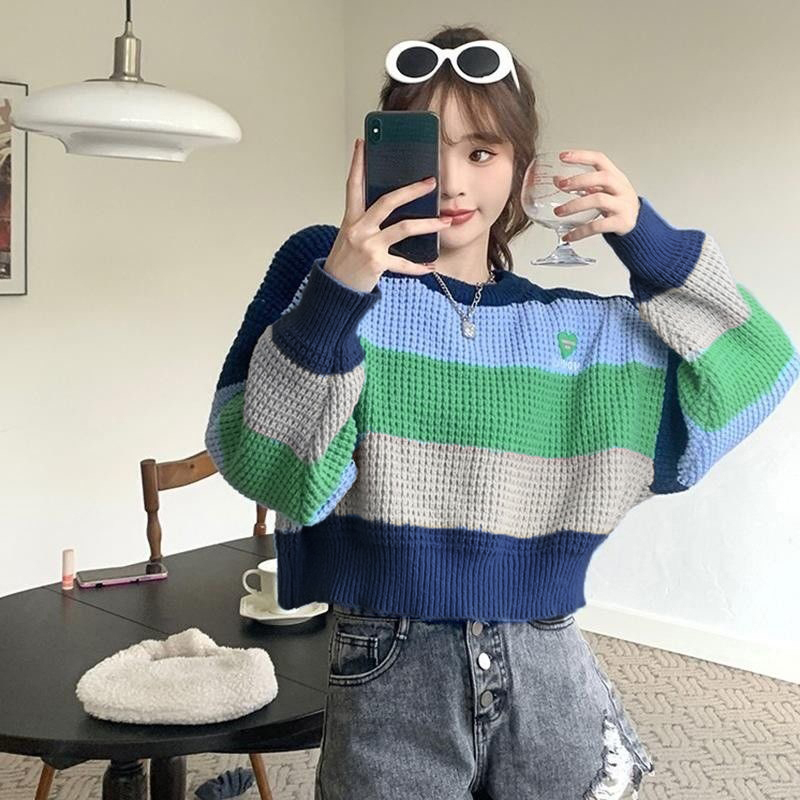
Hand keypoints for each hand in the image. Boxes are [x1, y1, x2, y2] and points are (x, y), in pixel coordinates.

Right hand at [323, 138, 452, 292]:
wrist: (335, 290)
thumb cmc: (345, 262)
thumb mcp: (351, 236)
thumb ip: (367, 221)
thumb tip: (394, 208)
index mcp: (351, 218)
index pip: (353, 184)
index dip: (358, 163)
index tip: (364, 143)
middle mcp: (358, 229)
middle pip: (387, 201)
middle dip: (411, 190)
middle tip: (431, 182)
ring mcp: (368, 246)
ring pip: (403, 228)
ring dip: (428, 224)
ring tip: (445, 222)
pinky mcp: (376, 264)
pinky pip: (404, 264)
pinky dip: (419, 266)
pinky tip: (431, 265)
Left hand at [551, 149, 640, 242]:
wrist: (637, 223)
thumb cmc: (617, 203)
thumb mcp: (602, 190)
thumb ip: (581, 185)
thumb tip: (558, 180)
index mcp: (615, 176)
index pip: (599, 159)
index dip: (581, 156)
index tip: (563, 156)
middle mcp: (620, 188)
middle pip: (602, 178)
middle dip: (579, 180)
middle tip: (561, 185)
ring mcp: (622, 205)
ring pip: (599, 200)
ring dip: (575, 205)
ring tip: (559, 211)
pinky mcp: (620, 222)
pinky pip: (598, 226)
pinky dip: (580, 231)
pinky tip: (569, 235)